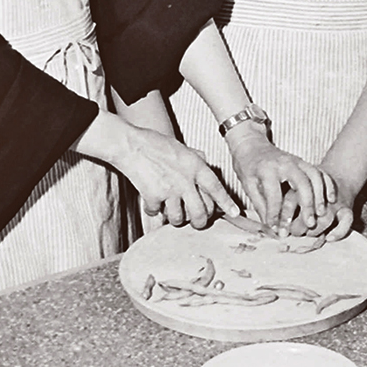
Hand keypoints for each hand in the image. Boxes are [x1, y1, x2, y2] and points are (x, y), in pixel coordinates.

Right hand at [78, 111, 234, 228]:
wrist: (131, 145)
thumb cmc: (155, 144)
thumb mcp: (183, 148)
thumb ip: (196, 158)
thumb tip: (205, 164)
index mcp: (196, 167)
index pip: (216, 189)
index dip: (227, 203)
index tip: (235, 214)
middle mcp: (186, 181)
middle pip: (201, 212)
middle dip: (200, 222)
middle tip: (196, 221)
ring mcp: (170, 191)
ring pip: (179, 218)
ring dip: (176, 219)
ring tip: (172, 211)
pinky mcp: (153, 197)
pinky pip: (157, 214)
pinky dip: (154, 211)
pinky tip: (153, 202)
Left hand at [225, 125, 328, 232]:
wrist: (252, 145)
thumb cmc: (248, 167)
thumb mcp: (249, 187)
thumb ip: (261, 206)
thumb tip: (271, 227)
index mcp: (267, 170)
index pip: (274, 195)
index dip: (276, 215)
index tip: (279, 230)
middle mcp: (285, 163)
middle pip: (302, 184)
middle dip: (307, 205)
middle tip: (310, 224)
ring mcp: (297, 161)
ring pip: (315, 176)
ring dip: (320, 195)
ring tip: (322, 213)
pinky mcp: (304, 162)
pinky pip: (320, 172)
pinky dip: (327, 185)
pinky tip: (331, 199)